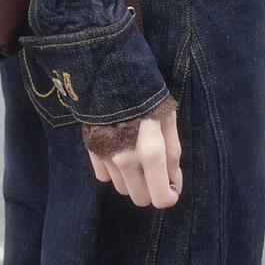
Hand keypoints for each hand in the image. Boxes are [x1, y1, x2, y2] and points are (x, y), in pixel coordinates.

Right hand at [82, 94, 181, 208]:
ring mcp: (106, 156)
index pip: (161, 198)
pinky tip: (119, 151)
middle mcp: (126, 160)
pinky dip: (114, 171)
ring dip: (133, 180)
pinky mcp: (91, 149)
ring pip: (122, 189)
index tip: (172, 184)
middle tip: (155, 169)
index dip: (170, 196)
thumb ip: (173, 151)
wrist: (108, 66)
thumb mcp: (167, 115)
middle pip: (140, 198)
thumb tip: (173, 180)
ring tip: (137, 155)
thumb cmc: (145, 89)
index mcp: (151, 151)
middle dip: (152, 189)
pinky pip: (104, 177)